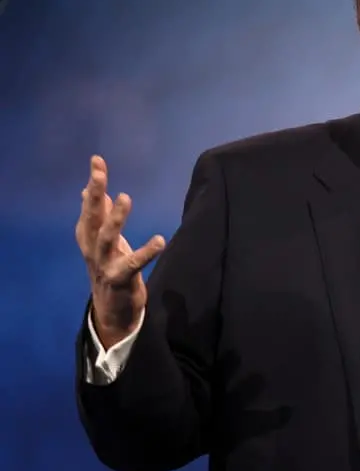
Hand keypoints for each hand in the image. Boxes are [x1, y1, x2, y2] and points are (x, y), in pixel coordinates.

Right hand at [76, 155, 164, 348]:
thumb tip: (89, 191)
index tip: (97, 160)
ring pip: (107, 239)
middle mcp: (92, 250)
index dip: (93, 183)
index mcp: (88, 238)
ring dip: (114, 218)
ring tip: (124, 197)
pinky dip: (145, 252)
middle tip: (100, 174)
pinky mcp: (120, 280)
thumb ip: (97, 216)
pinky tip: (159, 240)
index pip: (89, 206)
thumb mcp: (101, 241)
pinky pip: (133, 265)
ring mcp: (105, 265)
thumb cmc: (109, 268)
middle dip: (95, 195)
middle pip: (92, 219)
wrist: (111, 310)